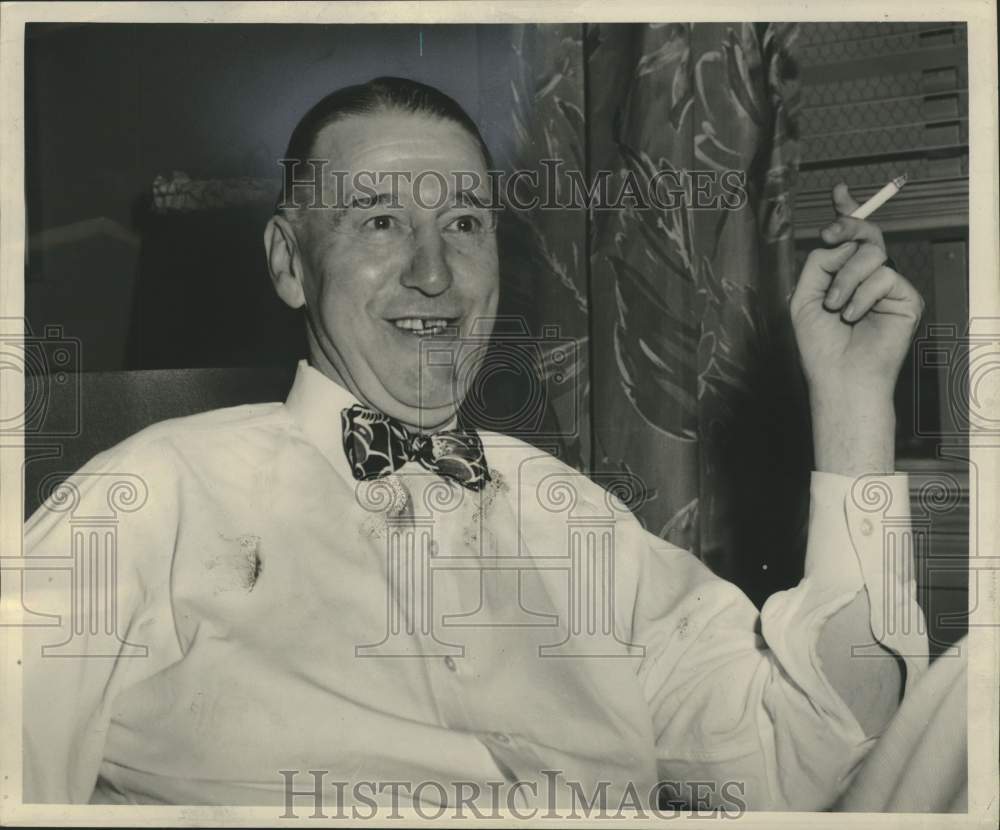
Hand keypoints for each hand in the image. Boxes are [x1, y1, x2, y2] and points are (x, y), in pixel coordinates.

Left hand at [791, 183, 923, 398]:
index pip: (849, 239)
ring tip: (836, 307)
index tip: (839, 192)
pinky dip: (862, 296)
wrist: (840, 376)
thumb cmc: (820, 345)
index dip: (847, 213)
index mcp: (843, 276)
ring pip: (871, 253)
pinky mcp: (907, 298)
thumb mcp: (804, 297)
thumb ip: (818, 264)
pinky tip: (853, 317)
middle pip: (866, 234)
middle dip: (847, 225)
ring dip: (845, 279)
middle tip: (830, 235)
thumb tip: (839, 240)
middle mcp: (867, 278)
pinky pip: (884, 276)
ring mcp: (889, 287)